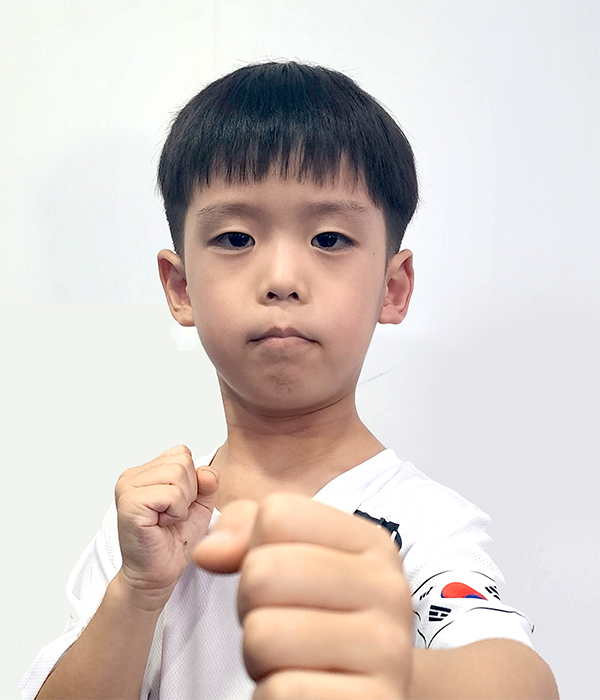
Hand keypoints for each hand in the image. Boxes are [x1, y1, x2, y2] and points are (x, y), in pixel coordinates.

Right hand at [114, 445, 218, 610]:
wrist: (158, 573)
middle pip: (182, 462)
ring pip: (178, 474)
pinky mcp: (129, 503)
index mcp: (145, 471)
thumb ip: (207, 482)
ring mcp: (127, 487)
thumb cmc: (175, 540)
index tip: (178, 505)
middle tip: (173, 515)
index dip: (192, 481)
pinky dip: (176, 512)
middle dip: (189, 492)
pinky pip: (171, 494)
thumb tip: (205, 472)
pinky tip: (162, 524)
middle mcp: (131, 475)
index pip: (182, 453)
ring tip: (168, 519)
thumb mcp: (200, 504)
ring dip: (182, 503)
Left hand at [193, 493, 413, 698]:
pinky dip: (270, 698)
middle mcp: (390, 589)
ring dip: (258, 658)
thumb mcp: (291, 560)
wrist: (365, 693)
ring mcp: (388, 652)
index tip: (279, 581)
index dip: (254, 550)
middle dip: (250, 607)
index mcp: (373, 543)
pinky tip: (303, 692)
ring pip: (262, 635)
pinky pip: (279, 692)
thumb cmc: (319, 620)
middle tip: (279, 626)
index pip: (277, 515)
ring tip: (290, 661)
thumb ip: (247, 533)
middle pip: (263, 572)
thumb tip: (209, 551)